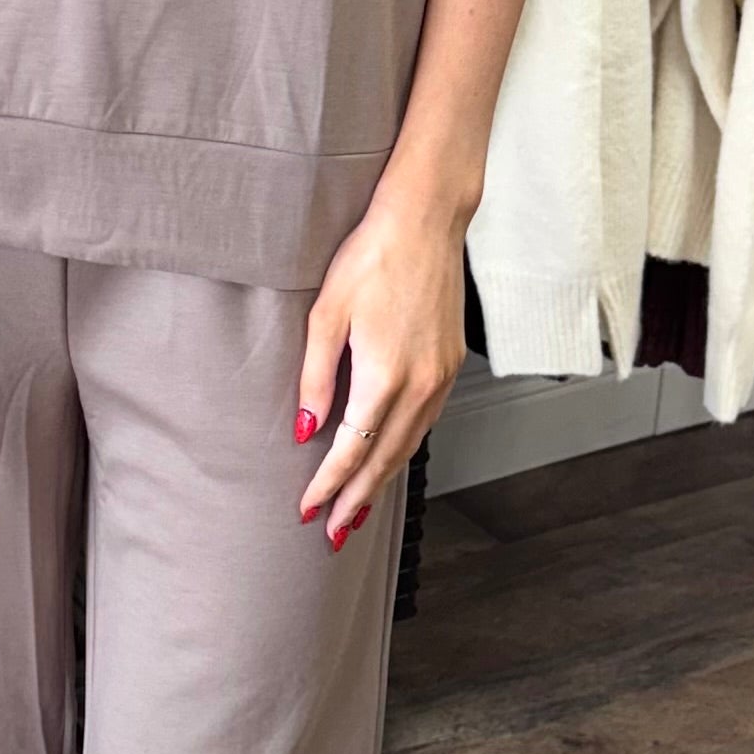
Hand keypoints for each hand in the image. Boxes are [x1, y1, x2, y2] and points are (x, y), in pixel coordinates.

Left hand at [295, 185, 469, 548]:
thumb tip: (304, 430)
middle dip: (356, 500)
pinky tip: (386, 460)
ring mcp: (441, 377)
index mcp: (385, 375)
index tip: (307, 510)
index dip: (328, 484)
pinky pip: (424, 424)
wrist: (425, 221)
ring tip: (357, 510)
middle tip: (332, 533)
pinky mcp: (449, 365)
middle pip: (385, 460)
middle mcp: (421, 385)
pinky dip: (402, 451)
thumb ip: (315, 377)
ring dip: (381, 482)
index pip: (351, 450)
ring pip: (408, 446)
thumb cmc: (371, 256)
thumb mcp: (326, 313)